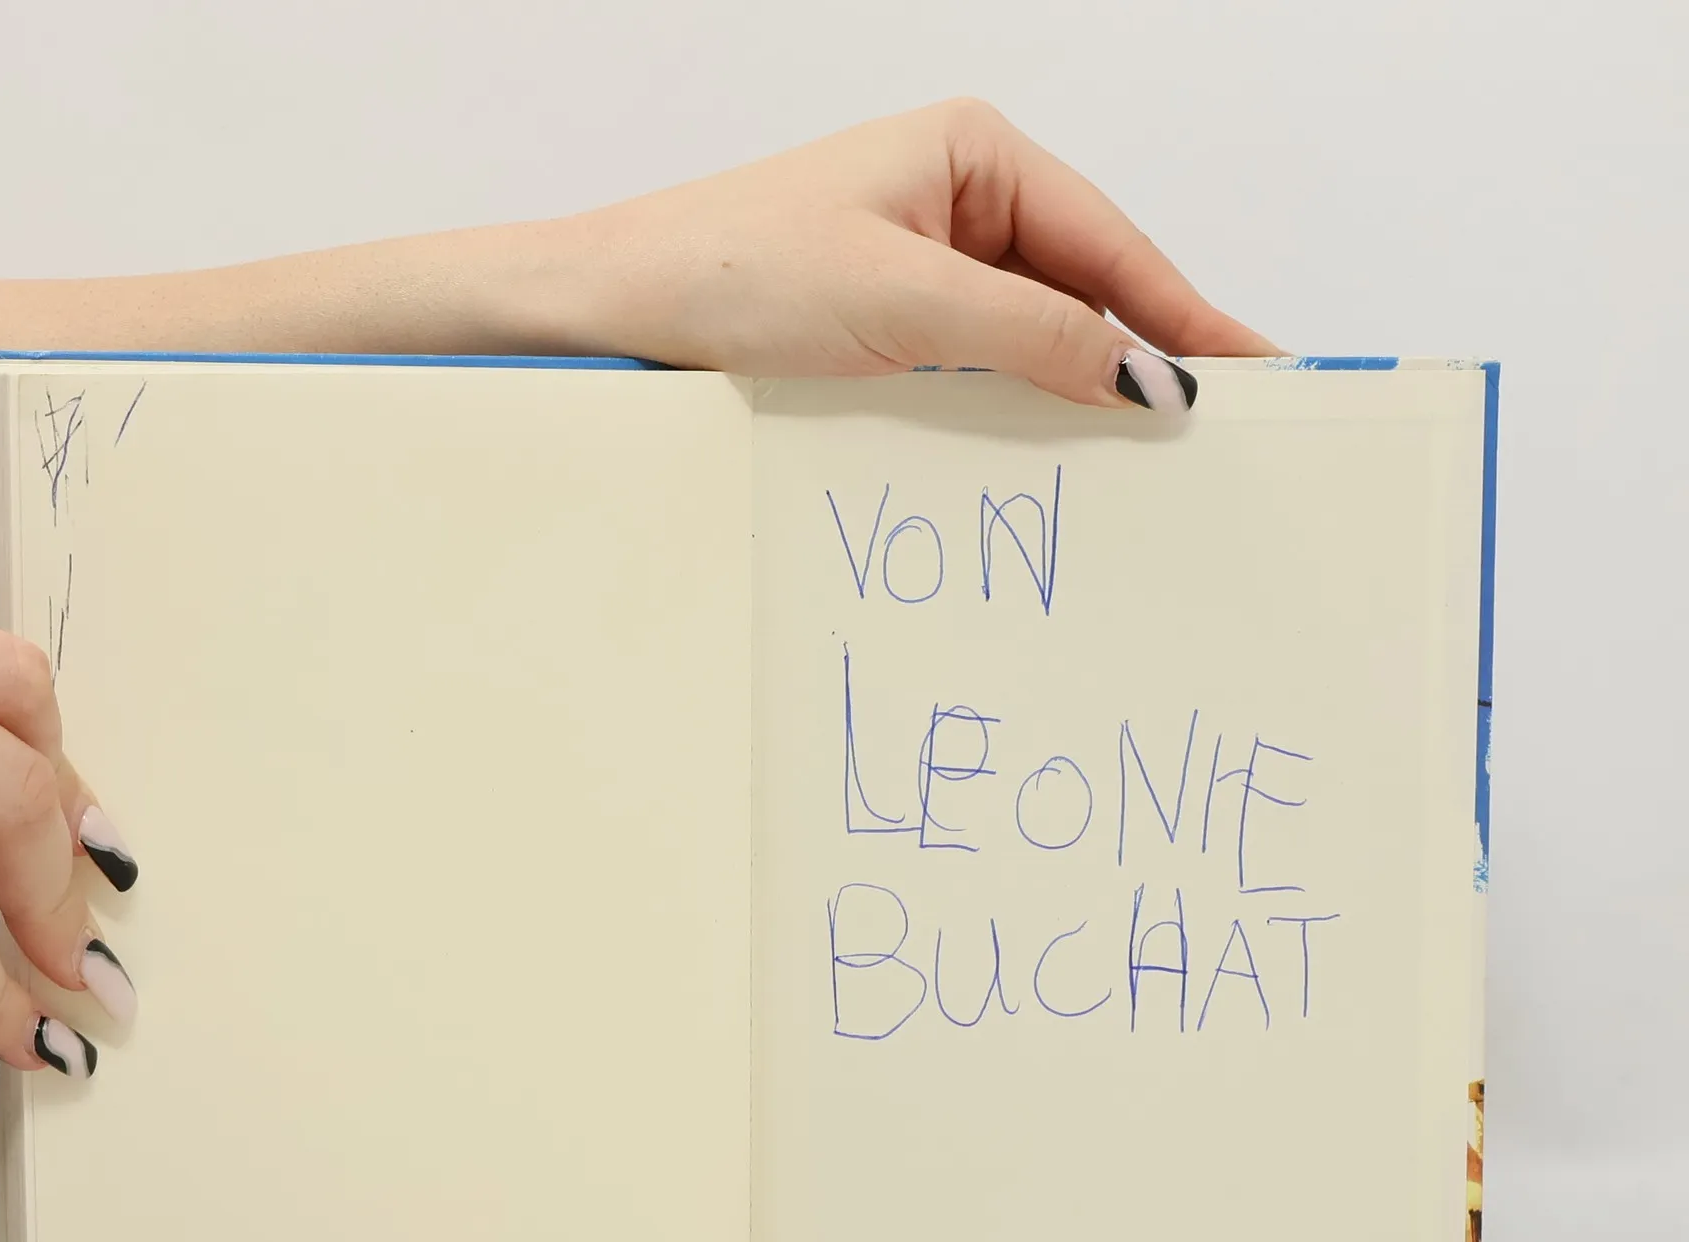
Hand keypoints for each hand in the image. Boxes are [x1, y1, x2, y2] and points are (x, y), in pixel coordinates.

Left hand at [562, 98, 1276, 408]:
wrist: (618, 309)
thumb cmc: (735, 271)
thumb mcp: (904, 303)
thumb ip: (1034, 337)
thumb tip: (1144, 376)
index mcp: (974, 155)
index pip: (1111, 244)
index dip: (1186, 315)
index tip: (1256, 368)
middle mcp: (958, 198)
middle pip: (1085, 287)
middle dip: (1144, 355)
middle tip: (1219, 430)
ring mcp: (925, 260)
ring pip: (1036, 332)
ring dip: (1082, 388)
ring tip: (1151, 452)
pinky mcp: (891, 320)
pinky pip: (983, 363)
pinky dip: (1021, 403)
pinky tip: (1054, 445)